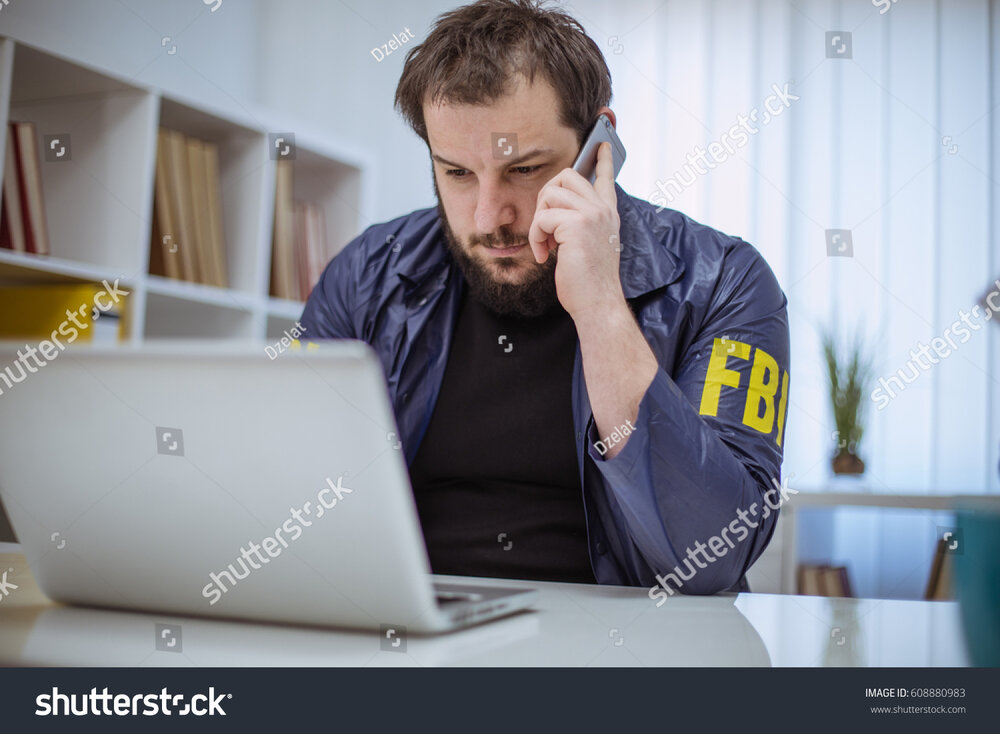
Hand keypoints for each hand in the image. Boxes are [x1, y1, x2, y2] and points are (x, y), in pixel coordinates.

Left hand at [528, 142, 623, 320]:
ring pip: (550, 194)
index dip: (603, 159)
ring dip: (539, 221)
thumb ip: (579, 224)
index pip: (605, 177)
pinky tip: (543, 255)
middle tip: (545, 225)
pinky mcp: (576, 225)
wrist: (597, 303)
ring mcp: (592, 214)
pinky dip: (535, 238)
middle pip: (567, 175)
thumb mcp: (589, 245)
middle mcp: (602, 209)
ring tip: (545, 245)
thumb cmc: (589, 281)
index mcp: (608, 213)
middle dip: (546, 197)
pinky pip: (541, 218)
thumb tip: (555, 210)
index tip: (603, 143)